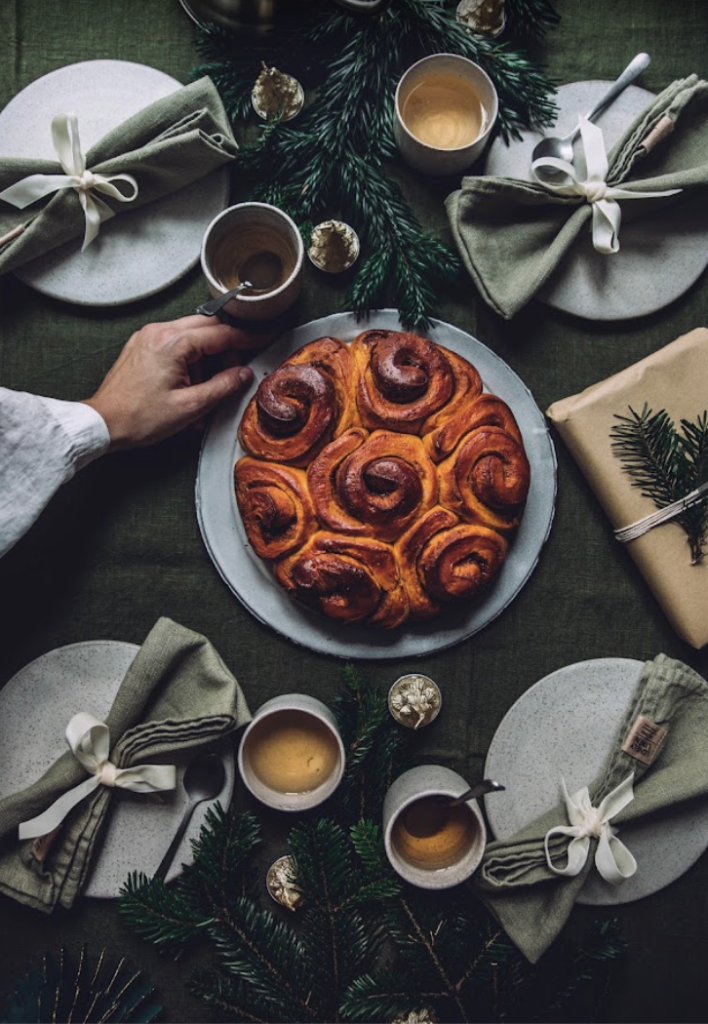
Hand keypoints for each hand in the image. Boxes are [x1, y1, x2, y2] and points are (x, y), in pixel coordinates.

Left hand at [83, 315, 255, 449]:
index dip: (247, 339)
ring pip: (192, 335)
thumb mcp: (191, 406)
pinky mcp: (142, 347)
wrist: (103, 423)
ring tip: (208, 387)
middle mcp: (159, 332)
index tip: (264, 339)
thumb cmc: (139, 417)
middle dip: (227, 347)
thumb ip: (223, 386)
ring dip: (207, 356)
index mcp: (172, 343)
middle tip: (237, 370)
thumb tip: (243, 374)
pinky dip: (190, 359)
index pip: (221, 333)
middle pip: (207, 327)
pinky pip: (175, 344)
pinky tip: (191, 384)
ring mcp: (148, 337)